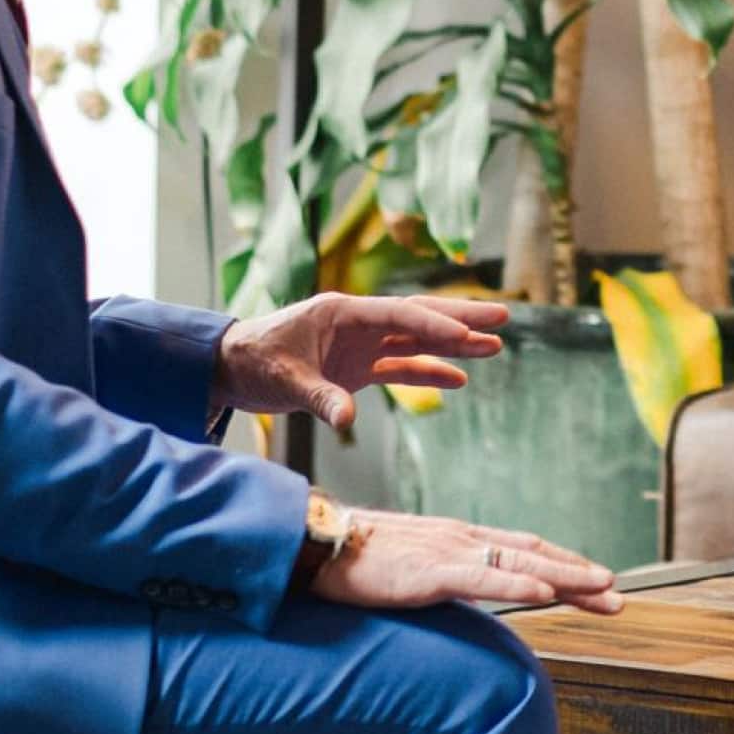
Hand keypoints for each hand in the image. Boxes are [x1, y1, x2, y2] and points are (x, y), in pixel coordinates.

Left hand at [212, 291, 509, 431]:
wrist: (229, 368)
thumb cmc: (252, 362)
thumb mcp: (283, 381)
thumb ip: (320, 397)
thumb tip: (349, 420)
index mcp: (343, 313)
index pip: (399, 315)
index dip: (434, 323)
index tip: (466, 332)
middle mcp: (359, 324)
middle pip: (420, 318)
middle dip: (462, 319)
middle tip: (504, 316)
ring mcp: (361, 346)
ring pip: (417, 342)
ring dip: (454, 345)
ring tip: (495, 346)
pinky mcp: (358, 368)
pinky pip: (401, 368)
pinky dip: (429, 373)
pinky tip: (460, 379)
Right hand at [312, 509, 622, 614]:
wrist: (316, 543)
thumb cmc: (361, 557)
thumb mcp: (415, 564)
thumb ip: (448, 572)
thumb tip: (475, 587)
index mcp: (462, 537)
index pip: (526, 549)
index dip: (566, 564)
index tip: (599, 581)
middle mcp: (464, 537)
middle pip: (535, 554)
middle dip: (580, 575)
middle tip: (619, 594)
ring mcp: (449, 551)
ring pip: (521, 563)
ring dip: (566, 577)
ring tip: (602, 590)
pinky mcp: (429, 571)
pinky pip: (482, 578)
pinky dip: (517, 583)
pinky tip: (545, 592)